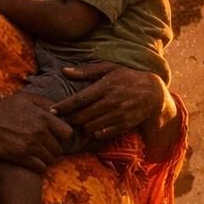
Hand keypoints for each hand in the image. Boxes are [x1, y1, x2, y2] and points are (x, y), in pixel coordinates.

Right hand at [0, 97, 71, 171]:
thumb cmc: (2, 109)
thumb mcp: (24, 98)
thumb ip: (44, 102)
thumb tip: (58, 112)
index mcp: (43, 116)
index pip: (67, 133)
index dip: (62, 136)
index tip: (54, 137)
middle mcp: (39, 131)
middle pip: (59, 149)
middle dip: (53, 149)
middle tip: (44, 148)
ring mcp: (30, 145)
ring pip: (51, 159)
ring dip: (45, 159)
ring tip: (37, 155)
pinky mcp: (21, 157)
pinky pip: (40, 167)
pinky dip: (38, 166)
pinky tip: (31, 161)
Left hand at [50, 62, 164, 141]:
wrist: (152, 92)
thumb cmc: (127, 77)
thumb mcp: (109, 69)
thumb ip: (86, 71)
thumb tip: (64, 71)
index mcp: (105, 87)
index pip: (79, 99)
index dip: (63, 106)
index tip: (51, 110)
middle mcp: (111, 102)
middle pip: (82, 116)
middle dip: (71, 117)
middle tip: (68, 115)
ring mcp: (117, 116)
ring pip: (90, 126)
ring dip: (82, 125)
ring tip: (82, 119)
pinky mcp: (123, 125)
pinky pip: (101, 134)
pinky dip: (94, 131)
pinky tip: (94, 125)